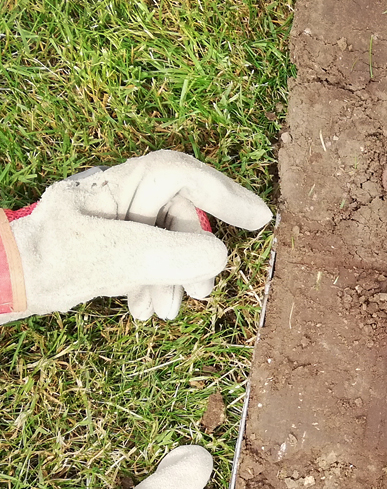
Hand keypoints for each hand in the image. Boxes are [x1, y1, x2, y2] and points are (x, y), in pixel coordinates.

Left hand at [1, 150, 271, 321]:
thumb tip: (218, 256)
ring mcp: (121, 222)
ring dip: (176, 279)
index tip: (260, 220)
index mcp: (122, 183)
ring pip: (171, 243)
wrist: (6, 283)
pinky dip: (158, 285)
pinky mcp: (117, 246)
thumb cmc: (48, 261)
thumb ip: (169, 253)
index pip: (186, 177)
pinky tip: (147, 309)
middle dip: (194, 257)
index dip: (228, 195)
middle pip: (183, 217)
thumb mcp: (112, 256)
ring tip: (167, 311)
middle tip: (201, 292)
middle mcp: (126, 197)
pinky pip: (154, 260)